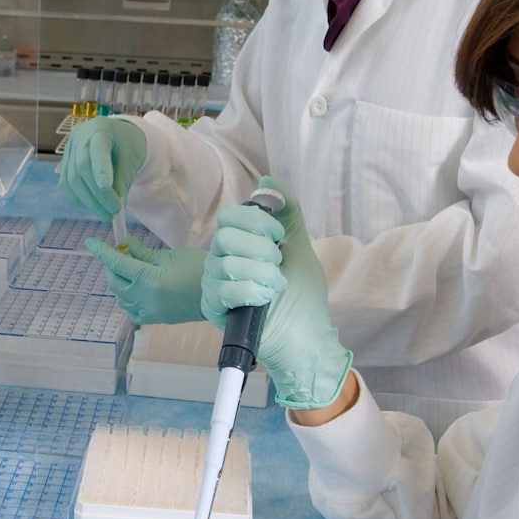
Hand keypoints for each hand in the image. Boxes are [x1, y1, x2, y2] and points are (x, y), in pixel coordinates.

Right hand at [59, 117, 147, 218]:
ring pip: (72, 179)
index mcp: (101, 129)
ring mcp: (69, 149)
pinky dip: (79, 199)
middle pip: (82, 168)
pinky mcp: (64, 162)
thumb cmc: (127, 146)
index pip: (97, 150)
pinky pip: (66, 184)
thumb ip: (123, 181)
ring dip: (88, 202)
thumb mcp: (131, 160)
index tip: (108, 191)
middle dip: (97, 195)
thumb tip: (117, 207)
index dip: (100, 171)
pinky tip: (92, 206)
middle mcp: (80, 136)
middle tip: (112, 213)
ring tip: (105, 215)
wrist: (118, 137)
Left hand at [84, 240, 205, 325]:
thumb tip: (124, 244)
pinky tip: (135, 288)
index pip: (117, 263)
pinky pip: (130, 309)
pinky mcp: (154, 319)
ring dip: (118, 282)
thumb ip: (143, 253)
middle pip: (114, 281)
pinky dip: (126, 298)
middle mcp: (144, 299)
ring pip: (119, 297)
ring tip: (130, 270)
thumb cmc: (198, 269)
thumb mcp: (169, 256)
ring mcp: (148, 312)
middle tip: (120, 254)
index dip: (102, 251)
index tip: (91, 242)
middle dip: (112, 266)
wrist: (218, 294)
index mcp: (149, 280)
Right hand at [200, 181, 351, 409]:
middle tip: (277, 265)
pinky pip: (222, 289)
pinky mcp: (213, 307)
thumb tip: (268, 182)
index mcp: (240, 243)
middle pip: (224, 236)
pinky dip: (250, 291)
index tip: (278, 237)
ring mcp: (215, 283)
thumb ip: (287, 212)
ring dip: (262, 274)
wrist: (305, 335)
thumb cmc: (302, 294)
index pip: (230, 216)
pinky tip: (264, 299)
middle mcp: (222, 259)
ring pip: (226, 263)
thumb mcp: (299, 245)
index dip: (255, 222)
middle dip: (260, 250)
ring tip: (276, 287)